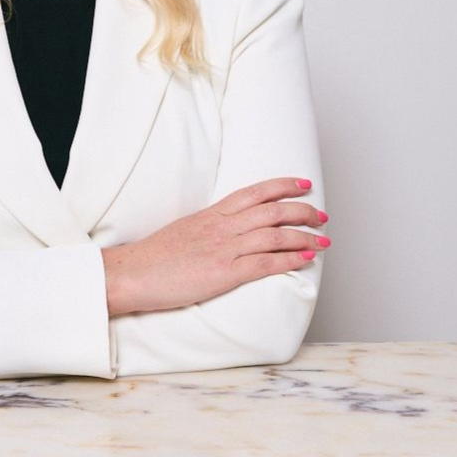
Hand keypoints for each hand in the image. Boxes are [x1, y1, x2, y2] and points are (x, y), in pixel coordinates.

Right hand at [102, 177, 328, 315]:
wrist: (134, 272)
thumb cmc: (155, 256)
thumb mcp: (185, 229)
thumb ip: (209, 226)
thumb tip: (229, 228)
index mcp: (211, 214)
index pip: (253, 192)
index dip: (282, 186)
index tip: (302, 184)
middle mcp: (221, 227)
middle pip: (270, 210)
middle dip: (301, 210)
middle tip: (321, 214)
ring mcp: (223, 249)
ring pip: (273, 235)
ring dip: (304, 235)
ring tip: (323, 239)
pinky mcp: (224, 273)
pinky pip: (264, 263)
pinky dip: (289, 259)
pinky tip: (305, 258)